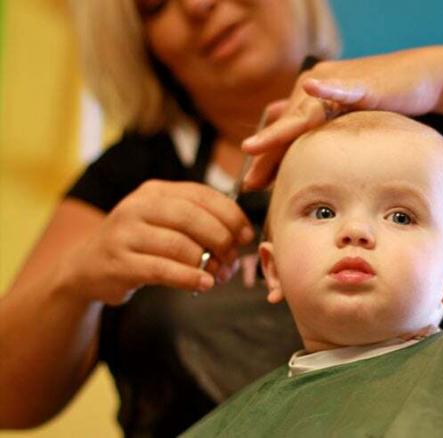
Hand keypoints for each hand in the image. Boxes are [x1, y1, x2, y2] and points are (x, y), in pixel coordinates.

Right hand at [65, 180, 253, 304]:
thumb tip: (242, 236)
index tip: (246, 235)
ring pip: (179, 245)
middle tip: (233, 257)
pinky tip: (204, 284)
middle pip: (192, 217)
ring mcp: (125, 233)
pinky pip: (162, 269)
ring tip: (219, 275)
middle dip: (221, 238)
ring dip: (207, 263)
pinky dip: (189, 278)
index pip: (202, 194)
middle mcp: (138, 206)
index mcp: (156, 191)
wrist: (88, 267)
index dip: (230, 214)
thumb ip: (200, 223)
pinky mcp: (118, 263)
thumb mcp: (166, 223)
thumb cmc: (141, 245)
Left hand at [241, 47, 442, 188]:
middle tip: (249, 183)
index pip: (285, 131)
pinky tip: (310, 88)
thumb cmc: (387, 102)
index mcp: (311, 97)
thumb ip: (325, 131)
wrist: (422, 78)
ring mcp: (336, 82)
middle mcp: (317, 86)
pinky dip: (324, 90)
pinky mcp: (360, 84)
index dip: (268, 157)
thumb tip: (303, 149)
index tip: (253, 184)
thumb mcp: (350, 121)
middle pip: (287, 126)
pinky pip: (340, 88)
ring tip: (256, 148)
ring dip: (279, 132)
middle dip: (266, 154)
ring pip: (303, 114)